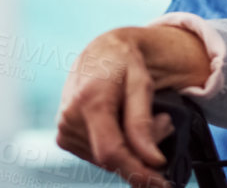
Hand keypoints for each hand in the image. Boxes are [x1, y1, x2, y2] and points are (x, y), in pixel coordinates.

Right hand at [56, 28, 177, 186]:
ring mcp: (64, 128)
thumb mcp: (141, 84)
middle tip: (163, 121)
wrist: (100, 51)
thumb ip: (143, 123)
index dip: (137, 171)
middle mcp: (70, 117)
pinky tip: (125, 124)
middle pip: (112, 158)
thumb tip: (153, 161)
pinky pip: (99, 155)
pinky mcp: (64, 136)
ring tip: (146, 118)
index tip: (162, 182)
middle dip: (142, 151)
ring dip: (132, 148)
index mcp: (88, 101)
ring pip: (107, 160)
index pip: (111, 151)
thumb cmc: (124, 64)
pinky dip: (118, 146)